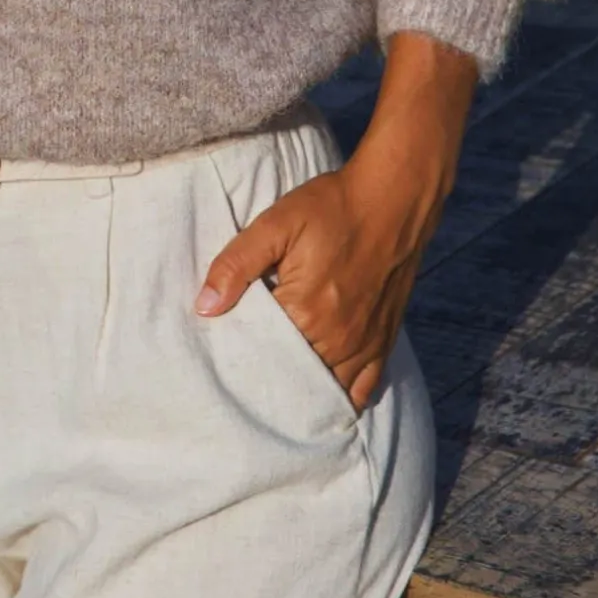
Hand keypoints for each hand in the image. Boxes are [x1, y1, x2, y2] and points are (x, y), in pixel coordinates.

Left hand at [195, 155, 438, 410]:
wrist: (392, 199)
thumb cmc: (331, 207)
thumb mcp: (275, 224)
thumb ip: (236, 265)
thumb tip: (204, 307)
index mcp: (303, 312)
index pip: (259, 353)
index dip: (239, 353)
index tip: (223, 353)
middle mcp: (336, 339)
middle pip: (291, 377)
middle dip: (268, 377)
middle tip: (246, 376)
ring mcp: (363, 345)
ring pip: (325, 389)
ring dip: (301, 391)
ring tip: (278, 391)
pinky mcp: (383, 342)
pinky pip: (362, 389)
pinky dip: (341, 398)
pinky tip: (323, 398)